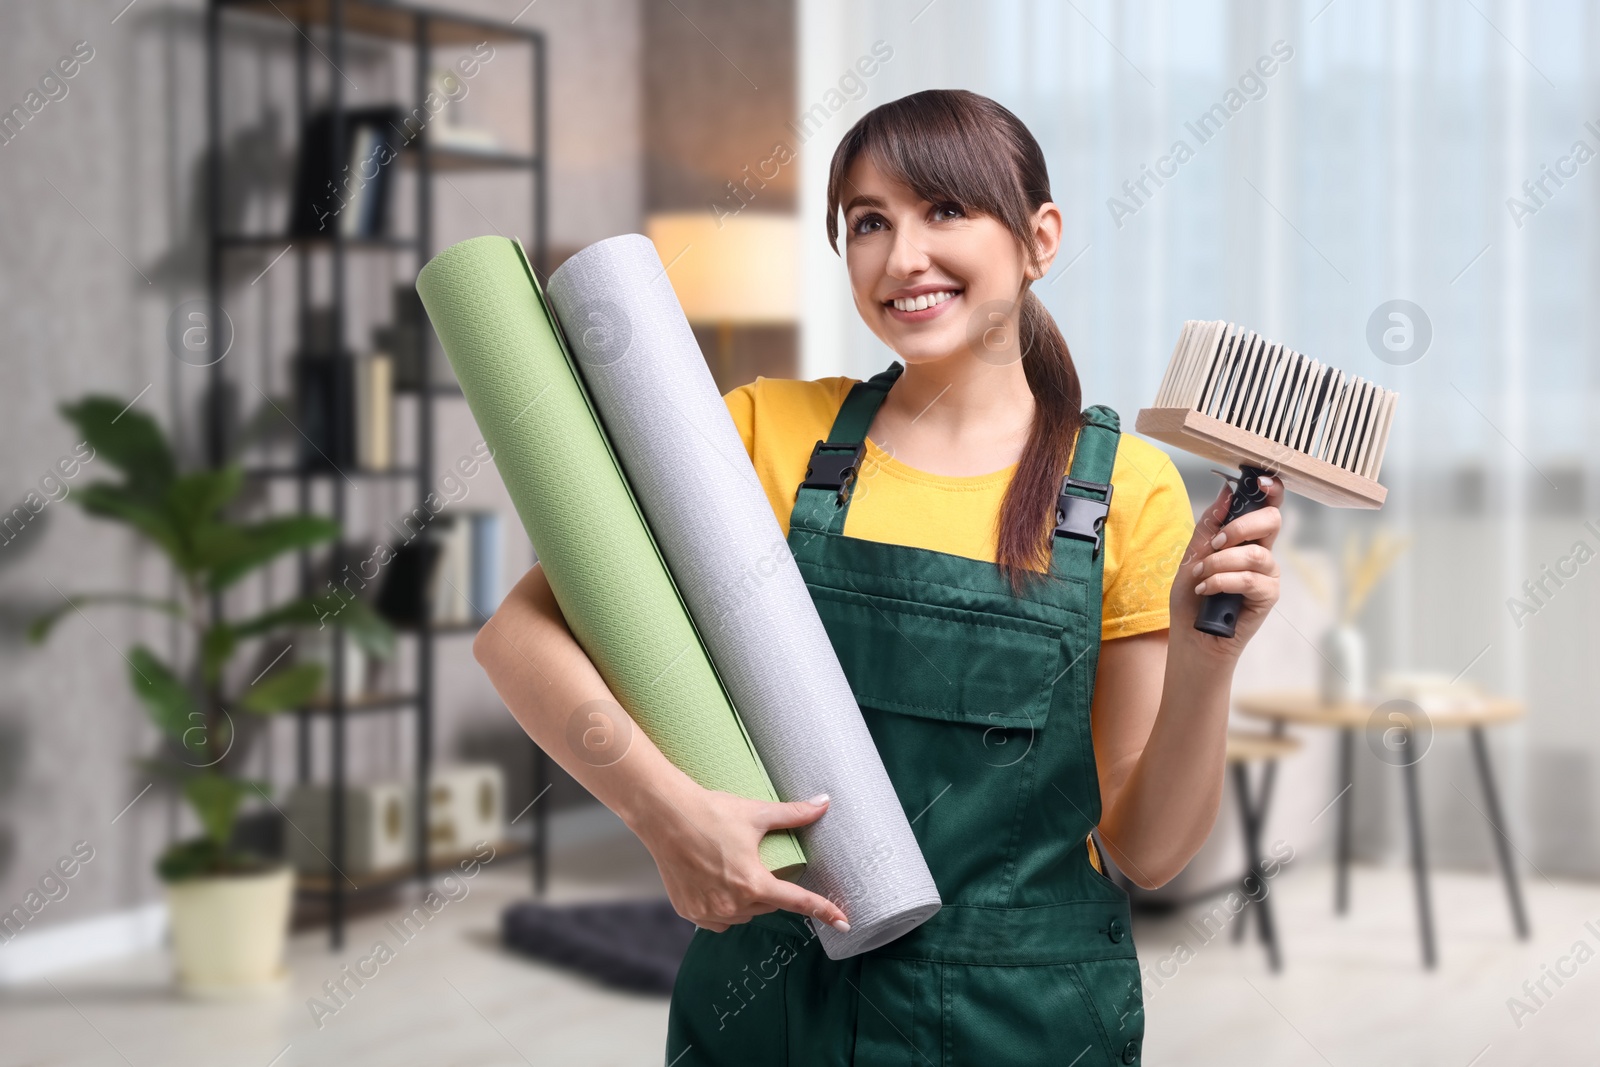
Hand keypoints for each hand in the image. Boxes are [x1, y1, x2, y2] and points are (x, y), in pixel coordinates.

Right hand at [630, 782, 848, 934]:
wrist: (664, 815)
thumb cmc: (711, 812)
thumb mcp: (756, 813)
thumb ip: (794, 814)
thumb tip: (825, 803)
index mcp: (753, 883)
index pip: (798, 902)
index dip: (824, 911)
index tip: (845, 923)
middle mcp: (732, 904)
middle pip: (767, 905)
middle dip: (770, 889)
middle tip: (758, 863)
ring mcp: (708, 912)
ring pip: (743, 914)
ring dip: (747, 900)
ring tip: (734, 870)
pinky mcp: (689, 911)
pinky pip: (717, 919)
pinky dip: (723, 907)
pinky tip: (716, 884)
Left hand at [1170, 475, 1283, 650]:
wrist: (1192, 635)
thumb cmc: (1192, 596)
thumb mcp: (1193, 554)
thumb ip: (1210, 524)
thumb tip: (1227, 491)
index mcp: (1246, 537)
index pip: (1267, 506)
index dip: (1271, 490)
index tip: (1261, 481)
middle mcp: (1262, 551)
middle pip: (1272, 520)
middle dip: (1241, 526)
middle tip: (1216, 543)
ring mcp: (1267, 574)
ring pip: (1256, 553)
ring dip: (1220, 563)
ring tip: (1201, 576)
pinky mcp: (1268, 595)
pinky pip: (1251, 580)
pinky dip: (1223, 581)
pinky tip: (1207, 590)